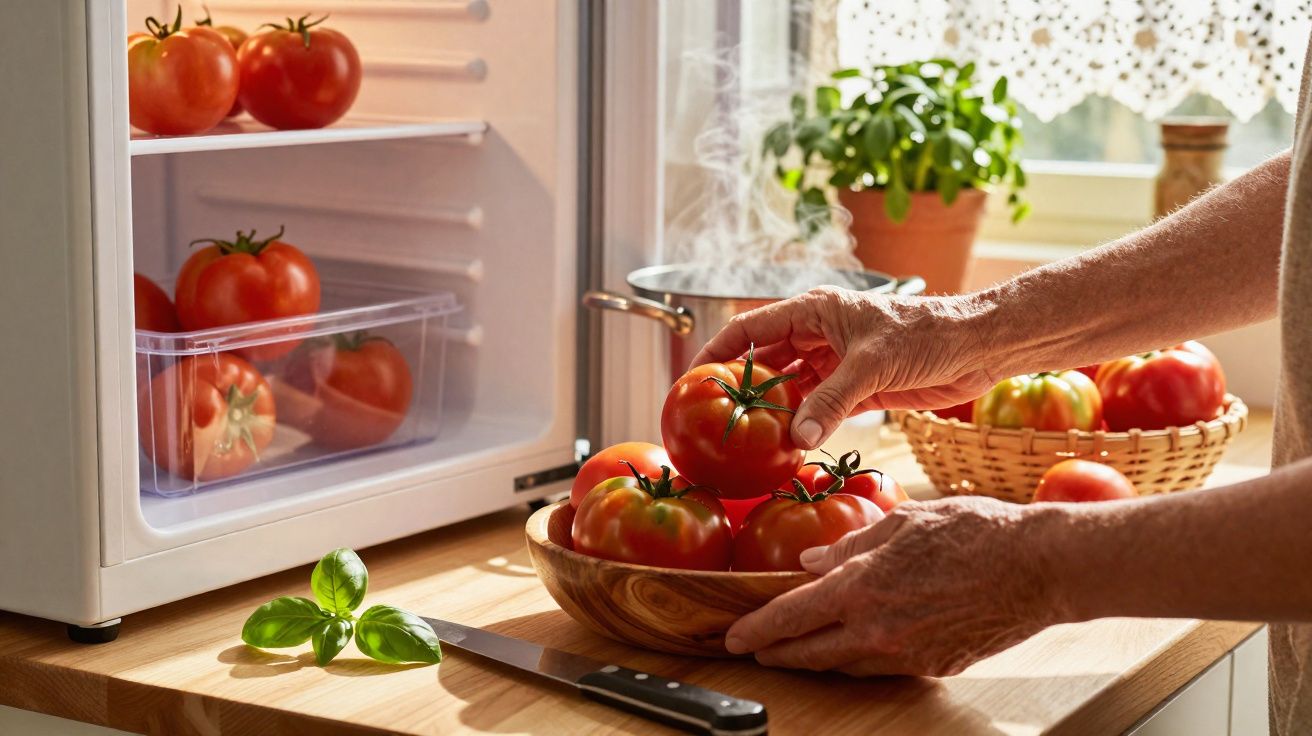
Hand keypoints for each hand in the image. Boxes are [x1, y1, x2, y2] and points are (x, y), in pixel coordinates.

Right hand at [692, 287, 995, 448]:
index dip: (717, 352)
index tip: (691, 378)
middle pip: (763, 361)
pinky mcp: (854, 388)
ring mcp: (834, 362)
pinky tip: (786, 447)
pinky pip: (815, 408)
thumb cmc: (929, 335)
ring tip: (744, 440)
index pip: (750, 329)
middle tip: (712, 419)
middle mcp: (818, 334)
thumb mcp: (872, 365)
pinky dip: (801, 426)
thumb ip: (831, 400)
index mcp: (814, 310)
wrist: (976, 348)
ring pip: (788, 388)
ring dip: (771, 412)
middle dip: (739, 388)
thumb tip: (796, 436)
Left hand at [723, 496, 1066, 676]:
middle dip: (776, 653)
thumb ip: (850, 544)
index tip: (734, 636)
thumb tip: (811, 559)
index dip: (757, 630)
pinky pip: (882, 666)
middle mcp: (878, 630)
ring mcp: (907, 654)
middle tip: (754, 649)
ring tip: (796, 649)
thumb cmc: (976, 532)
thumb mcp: (904, 521)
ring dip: (815, 658)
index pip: (791, 617)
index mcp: (863, 587)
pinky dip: (859, 657)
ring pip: (844, 664)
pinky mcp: (934, 666)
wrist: (1040, 568)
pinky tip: (853, 644)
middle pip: (809, 653)